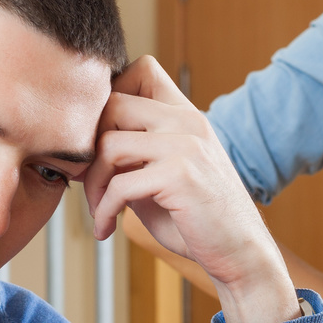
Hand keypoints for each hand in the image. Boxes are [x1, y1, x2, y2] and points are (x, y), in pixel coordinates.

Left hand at [84, 57, 299, 322]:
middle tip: (87, 182)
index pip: (142, 68)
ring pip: (109, 145)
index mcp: (186, 115)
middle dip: (89, 146)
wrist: (240, 254)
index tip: (99, 140)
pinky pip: (119, 185)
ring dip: (93, 184)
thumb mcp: (162, 176)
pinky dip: (103, 211)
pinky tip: (106, 229)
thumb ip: (132, 155)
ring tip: (99, 210)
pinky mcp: (179, 175)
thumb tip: (82, 149)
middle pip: (113, 103)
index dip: (110, 96)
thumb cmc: (198, 220)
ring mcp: (185, 145)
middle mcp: (187, 121)